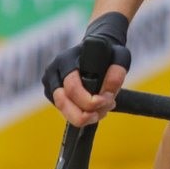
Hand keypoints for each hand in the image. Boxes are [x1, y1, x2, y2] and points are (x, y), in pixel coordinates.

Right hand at [43, 12, 132, 127]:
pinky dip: (81, 116)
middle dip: (85, 114)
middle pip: (62, 103)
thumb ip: (116, 73)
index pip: (72, 87)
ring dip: (84, 117)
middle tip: (105, 111)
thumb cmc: (107, 53)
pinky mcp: (52, 94)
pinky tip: (95, 109)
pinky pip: (65, 113)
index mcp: (66, 60)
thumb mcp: (119, 56)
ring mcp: (50, 84)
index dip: (89, 100)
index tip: (108, 99)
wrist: (98, 50)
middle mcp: (54, 71)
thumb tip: (107, 93)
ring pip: (63, 111)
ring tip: (103, 109)